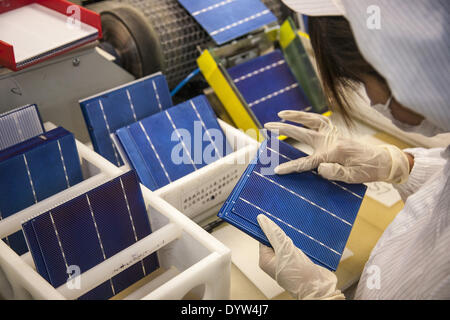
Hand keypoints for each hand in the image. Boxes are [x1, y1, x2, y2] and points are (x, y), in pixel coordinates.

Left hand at [257, 214, 344, 299]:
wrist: (320, 289)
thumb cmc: (300, 275)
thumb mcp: (285, 250)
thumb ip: (274, 234)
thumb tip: (262, 220)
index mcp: (266, 259)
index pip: (263, 237)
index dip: (269, 227)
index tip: (275, 215)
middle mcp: (275, 260)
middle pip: (276, 238)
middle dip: (283, 230)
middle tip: (290, 221)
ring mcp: (287, 260)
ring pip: (288, 241)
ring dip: (294, 235)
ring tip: (299, 228)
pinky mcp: (299, 260)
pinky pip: (298, 246)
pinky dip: (301, 241)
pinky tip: (306, 236)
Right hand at [264, 110, 409, 183]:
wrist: (383, 161)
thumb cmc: (368, 171)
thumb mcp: (354, 177)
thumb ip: (336, 173)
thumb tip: (319, 169)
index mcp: (333, 153)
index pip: (307, 162)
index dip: (291, 167)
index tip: (277, 170)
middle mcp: (331, 140)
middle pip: (302, 133)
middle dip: (283, 129)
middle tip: (267, 126)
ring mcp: (333, 134)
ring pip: (311, 121)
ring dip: (295, 116)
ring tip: (280, 113)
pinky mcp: (335, 132)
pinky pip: (319, 121)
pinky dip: (308, 117)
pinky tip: (299, 117)